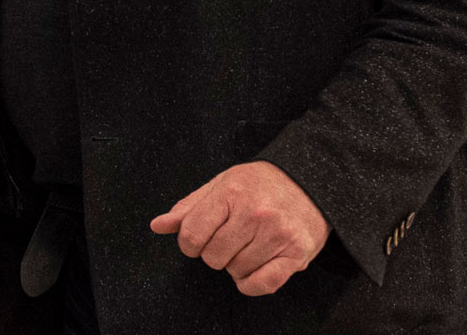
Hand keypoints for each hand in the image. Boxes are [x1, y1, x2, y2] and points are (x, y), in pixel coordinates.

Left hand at [150, 161, 328, 295]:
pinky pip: (263, 285)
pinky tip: (252, 268)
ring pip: (236, 272)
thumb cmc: (259, 184)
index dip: (189, 243)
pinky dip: (251, 283)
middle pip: (212, 257)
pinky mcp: (296, 254)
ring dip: (236, 264)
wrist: (308, 182)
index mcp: (232, 193)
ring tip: (247, 244)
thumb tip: (158, 226)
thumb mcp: (221, 185)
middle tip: (228, 237)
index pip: (191, 235)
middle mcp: (255, 214)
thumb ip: (188, 208)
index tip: (198, 238)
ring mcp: (277, 235)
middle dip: (214, 252)